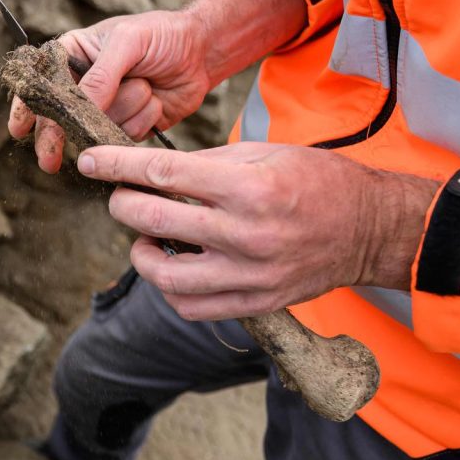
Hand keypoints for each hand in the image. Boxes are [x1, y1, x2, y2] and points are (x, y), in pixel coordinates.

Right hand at [8, 10, 211, 172]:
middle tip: (49, 161)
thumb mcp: (128, 42)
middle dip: (55, 138)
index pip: (41, 84)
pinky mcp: (127, 129)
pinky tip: (154, 102)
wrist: (201, 53)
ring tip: (146, 86)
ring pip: (99, 130)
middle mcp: (85, 86)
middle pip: (59, 120)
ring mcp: (105, 110)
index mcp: (73, 56)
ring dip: (126, 112)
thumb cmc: (162, 35)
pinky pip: (124, 139)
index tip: (19, 129)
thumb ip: (101, 74)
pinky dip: (141, 122)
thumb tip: (79, 106)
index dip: (27, 107)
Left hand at [75, 142, 439, 319]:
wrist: (368, 230)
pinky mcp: (254, 303)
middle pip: (154, 221)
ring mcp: (249, 275)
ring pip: (164, 276)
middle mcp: (245, 234)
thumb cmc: (318, 182)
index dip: (118, 166)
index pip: (164, 173)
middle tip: (119, 198)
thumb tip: (155, 172)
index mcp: (249, 187)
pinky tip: (171, 267)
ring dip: (140, 254)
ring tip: (144, 239)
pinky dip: (169, 288)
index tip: (91, 162)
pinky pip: (190, 306)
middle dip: (122, 205)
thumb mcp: (267, 153)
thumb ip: (208, 164)